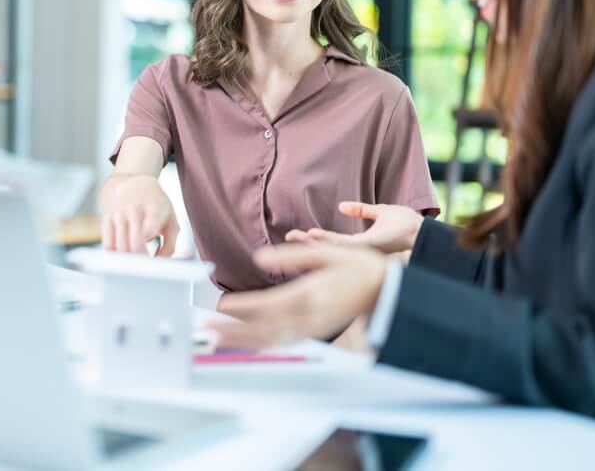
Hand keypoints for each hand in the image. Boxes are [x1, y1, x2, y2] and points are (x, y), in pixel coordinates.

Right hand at [99, 174, 178, 255]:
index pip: (152, 221)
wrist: (133, 183)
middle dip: (141, 260)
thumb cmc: (156, 206)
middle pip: (134, 242)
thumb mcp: (170, 219)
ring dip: (129, 259)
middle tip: (146, 267)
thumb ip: (170, 244)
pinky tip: (124, 254)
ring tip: (136, 262)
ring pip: (120, 246)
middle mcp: (135, 208)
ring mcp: (118, 213)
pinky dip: (115, 254)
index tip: (150, 244)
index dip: (149, 232)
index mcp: (155, 206)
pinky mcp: (106, 218)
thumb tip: (158, 263)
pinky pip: (107, 244)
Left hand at [208, 242, 387, 348]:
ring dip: (244, 341)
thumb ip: (292, 256)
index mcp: (311, 295)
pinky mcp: (315, 332)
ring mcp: (312, 328)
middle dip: (235, 332)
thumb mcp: (327, 251)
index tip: (220, 306)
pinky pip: (283, 341)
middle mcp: (309, 317)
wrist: (386, 291)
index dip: (242, 307)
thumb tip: (259, 258)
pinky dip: (262, 343)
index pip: (269, 305)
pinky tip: (246, 341)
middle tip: (208, 331)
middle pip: (265, 329)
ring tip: (219, 338)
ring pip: (272, 339)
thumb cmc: (357, 267)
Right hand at [285, 202, 423, 255]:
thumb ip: (362, 210)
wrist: (423, 230)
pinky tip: (313, 236)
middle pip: (327, 248)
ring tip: (296, 236)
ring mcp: (362, 252)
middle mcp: (359, 251)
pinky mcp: (367, 248)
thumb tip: (341, 206)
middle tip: (288, 236)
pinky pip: (342, 245)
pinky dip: (326, 241)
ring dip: (312, 243)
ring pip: (331, 248)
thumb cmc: (407, 223)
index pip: (332, 242)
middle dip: (306, 243)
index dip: (315, 238)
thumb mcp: (380, 212)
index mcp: (361, 244)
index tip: (298, 232)